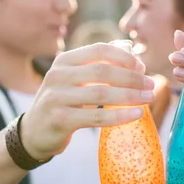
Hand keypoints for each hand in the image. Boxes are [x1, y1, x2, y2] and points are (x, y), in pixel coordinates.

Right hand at [20, 43, 155, 159]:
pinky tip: (136, 115)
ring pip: (102, 94)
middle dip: (132, 77)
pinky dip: (120, 116)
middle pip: (103, 71)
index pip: (98, 50)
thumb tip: (133, 59)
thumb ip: (95, 68)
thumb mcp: (72, 81)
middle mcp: (58, 75)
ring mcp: (56, 97)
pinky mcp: (60, 119)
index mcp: (63, 61)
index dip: (124, 57)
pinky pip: (97, 117)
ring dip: (130, 96)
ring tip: (148, 98)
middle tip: (150, 84)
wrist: (33, 133)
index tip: (142, 66)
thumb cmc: (62, 104)